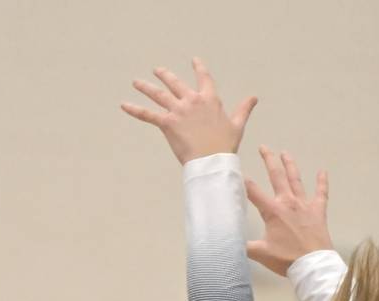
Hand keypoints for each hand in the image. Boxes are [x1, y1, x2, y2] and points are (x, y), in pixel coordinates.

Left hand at [121, 58, 256, 164]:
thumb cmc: (225, 146)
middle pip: (175, 83)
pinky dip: (135, 109)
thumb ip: (243, 109)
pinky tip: (124, 104)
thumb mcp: (237, 125)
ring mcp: (179, 110)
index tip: (194, 60)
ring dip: (146, 87)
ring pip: (159, 95)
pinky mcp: (167, 123)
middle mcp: (193, 101)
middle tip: (157, 70)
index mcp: (210, 100)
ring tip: (136, 82)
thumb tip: (254, 97)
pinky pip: (148, 114)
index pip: (204, 78)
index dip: (199, 68)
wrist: (212, 161)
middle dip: (164, 75)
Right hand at [245, 147, 331, 276]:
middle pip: (276, 176)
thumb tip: (228, 243)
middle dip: (269, 160)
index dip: (244, 182)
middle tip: (264, 147)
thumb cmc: (286, 259)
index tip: (237, 173)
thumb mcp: (260, 254)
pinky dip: (322, 182)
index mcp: (272, 211)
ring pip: (296, 179)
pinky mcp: (318, 210)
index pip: (254, 192)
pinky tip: (322, 171)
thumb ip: (244, 247)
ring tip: (285, 153)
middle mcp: (288, 202)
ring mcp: (304, 204)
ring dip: (290, 164)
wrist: (313, 265)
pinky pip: (321, 193)